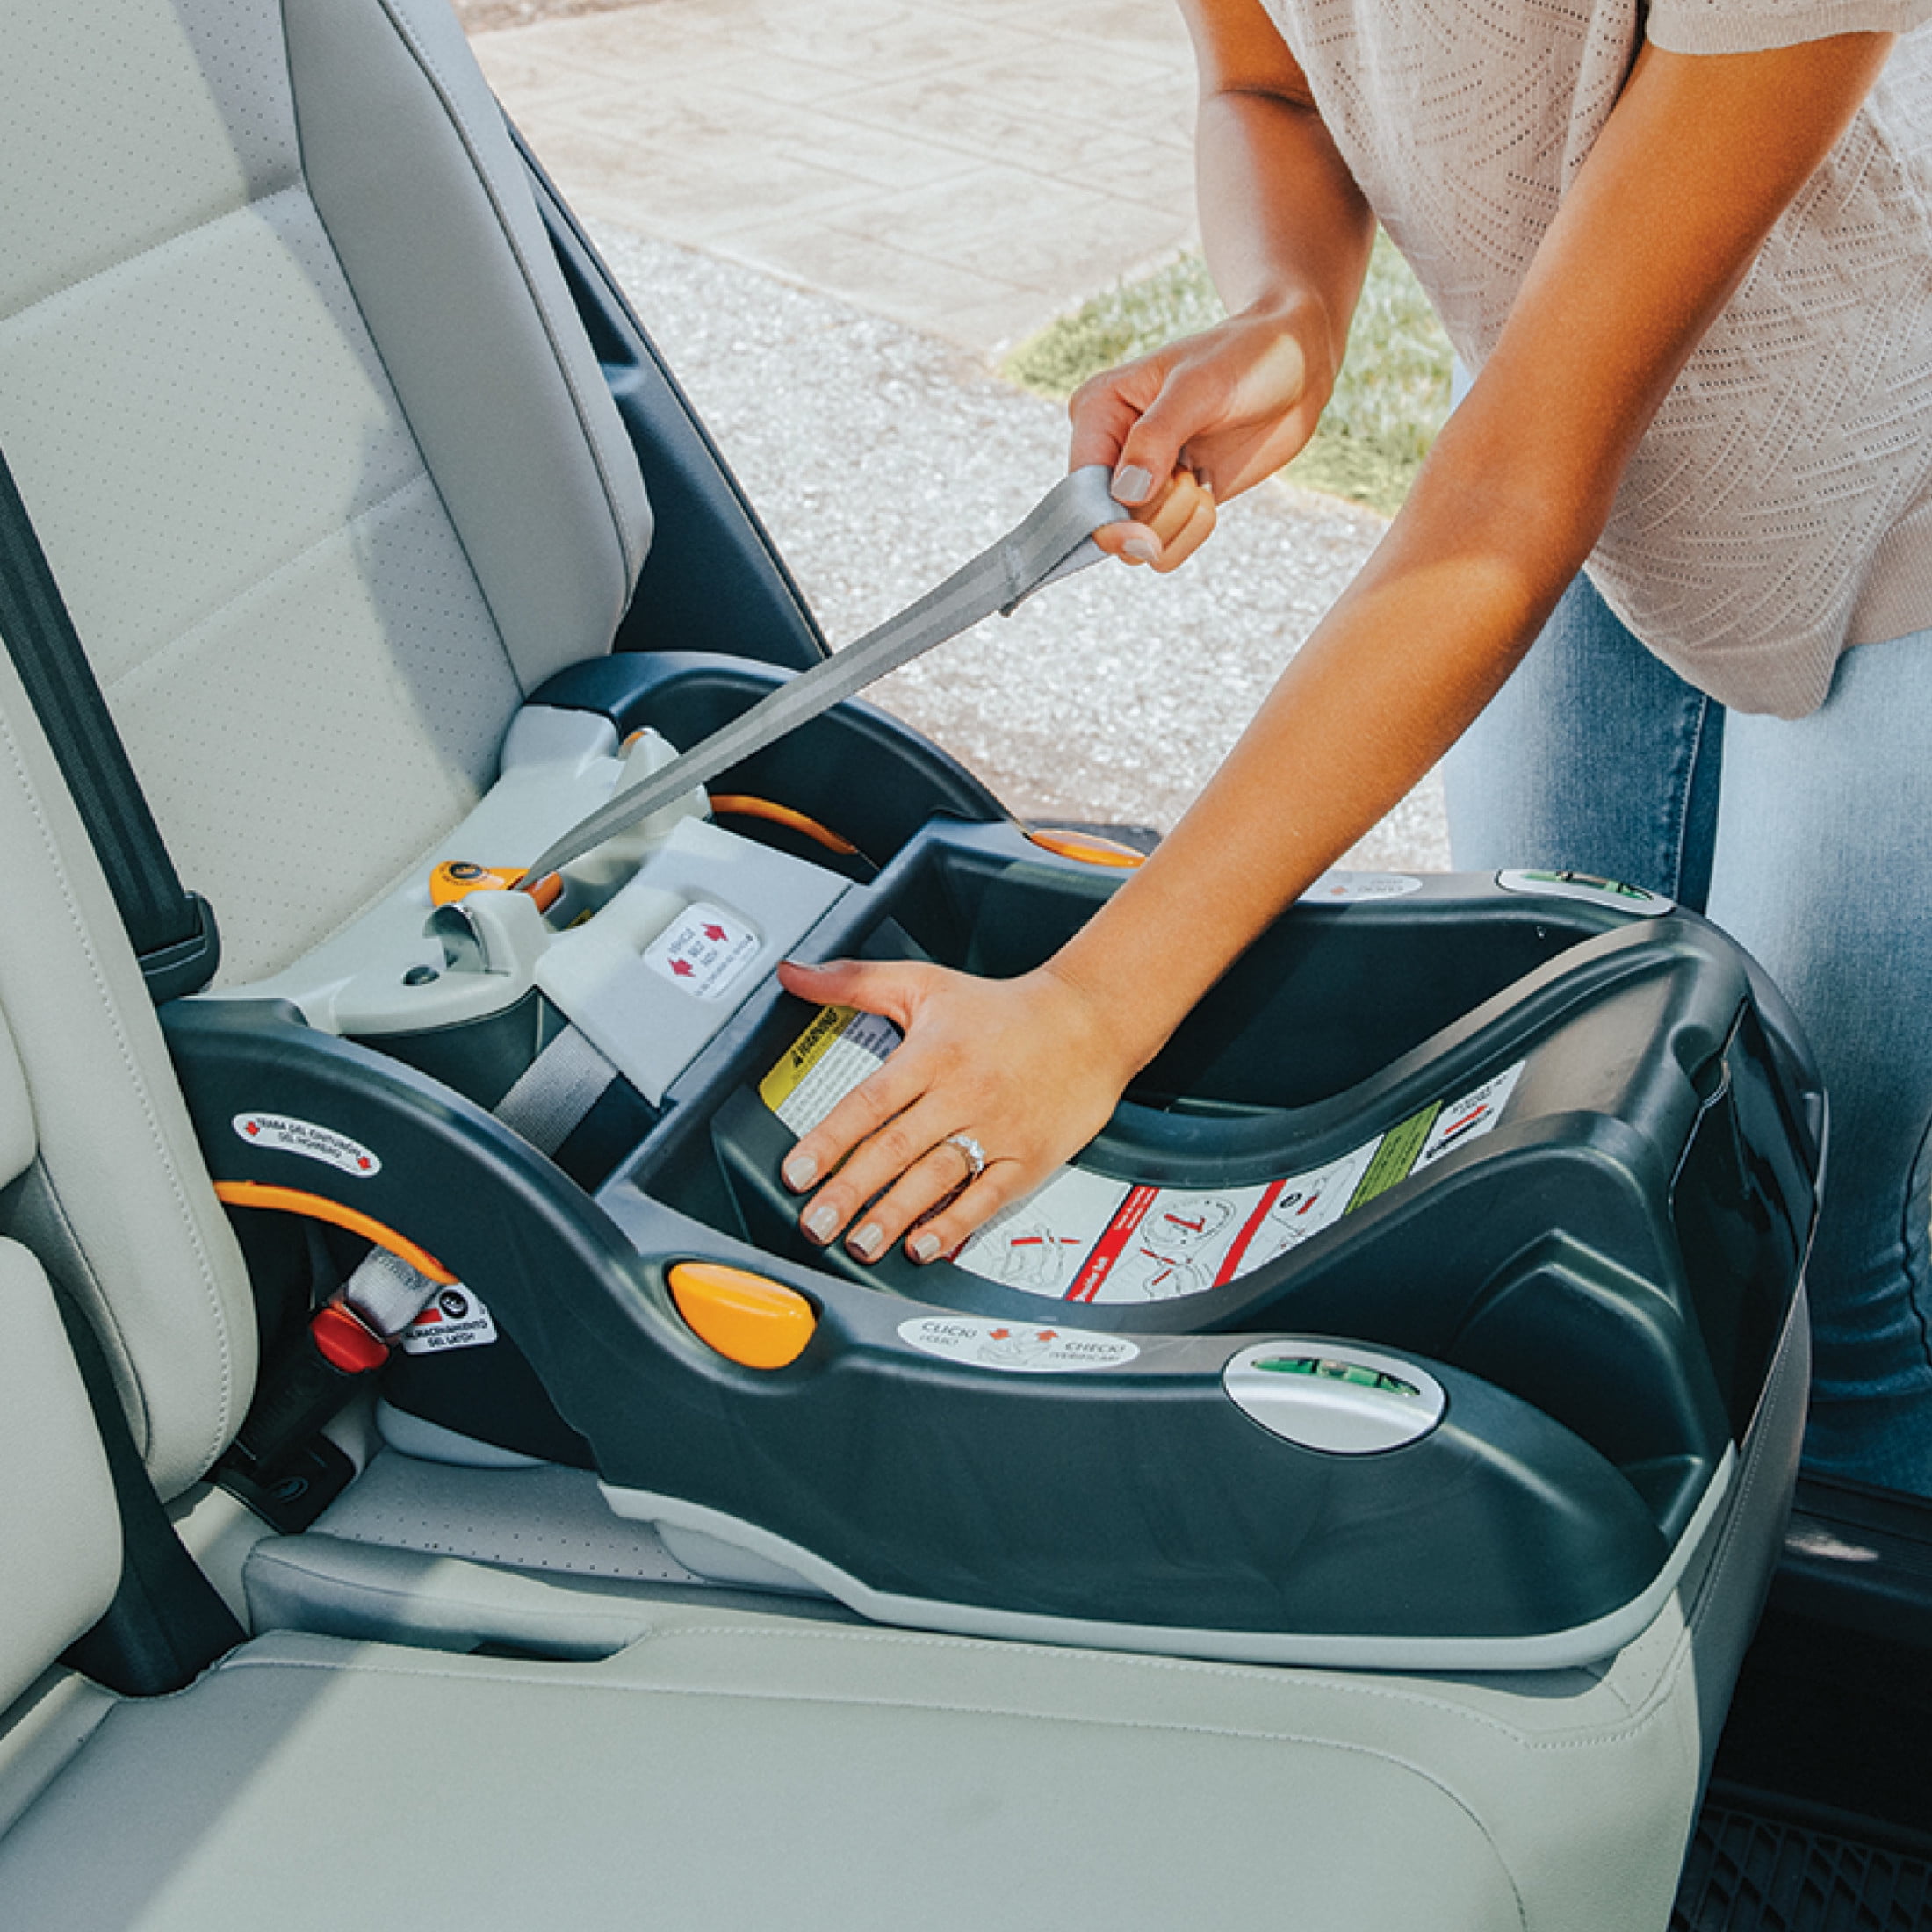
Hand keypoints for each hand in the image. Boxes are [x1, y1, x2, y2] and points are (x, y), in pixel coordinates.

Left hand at [772, 956, 1140, 1265]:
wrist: (1089, 1020)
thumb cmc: (1002, 1008)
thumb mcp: (924, 983)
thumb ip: (853, 981)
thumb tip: (792, 974)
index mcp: (931, 1055)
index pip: (869, 1104)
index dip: (830, 1141)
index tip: (797, 1172)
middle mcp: (961, 1095)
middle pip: (896, 1148)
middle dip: (851, 1191)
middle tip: (816, 1223)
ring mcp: (996, 1130)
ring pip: (937, 1179)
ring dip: (895, 1216)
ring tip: (860, 1244)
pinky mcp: (1027, 1159)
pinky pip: (987, 1199)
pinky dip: (955, 1226)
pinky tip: (924, 1246)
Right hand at [1072, 301, 1336, 570]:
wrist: (1296, 368)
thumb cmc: (1246, 358)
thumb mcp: (1198, 387)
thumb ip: (1156, 437)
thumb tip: (1125, 494)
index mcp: (1098, 412)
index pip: (1080, 486)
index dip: (1105, 521)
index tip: (1145, 536)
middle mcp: (1110, 451)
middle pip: (1107, 524)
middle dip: (1156, 515)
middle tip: (1190, 477)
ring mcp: (1140, 481)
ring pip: (1136, 543)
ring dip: (1178, 522)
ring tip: (1200, 476)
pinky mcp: (1172, 503)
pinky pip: (1165, 549)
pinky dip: (1191, 533)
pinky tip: (1208, 495)